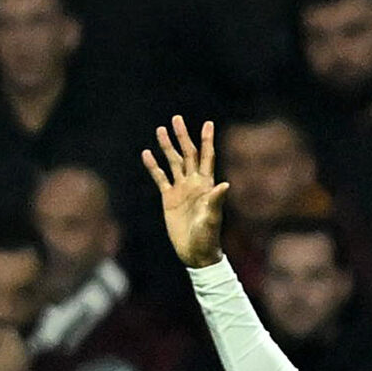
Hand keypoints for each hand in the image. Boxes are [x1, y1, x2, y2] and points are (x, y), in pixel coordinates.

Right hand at [143, 118, 229, 267]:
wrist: (196, 252)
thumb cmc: (208, 237)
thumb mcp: (213, 218)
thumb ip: (216, 201)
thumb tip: (225, 184)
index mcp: (206, 185)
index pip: (207, 157)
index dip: (207, 140)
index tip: (207, 123)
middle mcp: (193, 183)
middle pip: (188, 154)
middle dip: (183, 136)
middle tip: (176, 118)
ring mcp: (181, 190)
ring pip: (172, 162)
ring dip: (167, 146)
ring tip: (160, 129)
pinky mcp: (169, 198)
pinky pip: (160, 178)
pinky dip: (153, 166)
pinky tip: (146, 153)